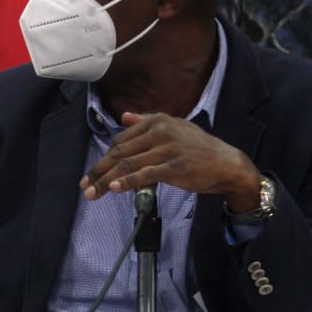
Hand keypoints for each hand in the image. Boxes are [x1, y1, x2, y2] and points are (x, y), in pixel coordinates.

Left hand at [80, 112, 261, 210]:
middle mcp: (160, 131)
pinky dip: (127, 182)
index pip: (121, 141)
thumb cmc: (198, 148)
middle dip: (99, 171)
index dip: (104, 159)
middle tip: (85, 185)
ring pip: (128, 165)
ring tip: (93, 193)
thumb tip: (124, 117)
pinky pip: (145, 175)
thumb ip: (147, 122)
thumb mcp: (174, 127)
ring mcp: (168, 149)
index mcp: (157, 121)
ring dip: (107, 180)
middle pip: (120, 153)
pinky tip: (115, 189)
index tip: (91, 174)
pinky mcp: (175, 166)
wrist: (227, 164)